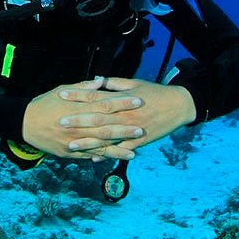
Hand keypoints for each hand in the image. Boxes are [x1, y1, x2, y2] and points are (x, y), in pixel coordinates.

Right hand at [22, 77, 144, 159]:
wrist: (24, 123)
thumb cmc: (45, 104)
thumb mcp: (63, 90)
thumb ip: (84, 88)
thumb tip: (102, 82)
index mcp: (78, 109)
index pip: (106, 104)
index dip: (123, 103)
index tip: (138, 101)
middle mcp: (78, 127)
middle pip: (106, 128)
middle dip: (125, 129)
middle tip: (142, 129)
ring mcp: (74, 142)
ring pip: (100, 147)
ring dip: (118, 149)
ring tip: (134, 151)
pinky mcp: (69, 153)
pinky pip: (88, 156)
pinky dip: (102, 158)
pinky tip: (113, 159)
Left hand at [59, 78, 195, 154]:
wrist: (178, 106)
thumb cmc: (154, 92)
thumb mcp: (134, 83)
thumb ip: (114, 84)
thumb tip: (96, 80)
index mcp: (122, 99)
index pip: (95, 96)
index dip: (78, 96)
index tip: (62, 94)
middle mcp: (125, 115)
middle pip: (97, 118)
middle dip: (78, 120)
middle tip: (60, 122)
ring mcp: (131, 130)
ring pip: (106, 138)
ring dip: (88, 142)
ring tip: (71, 145)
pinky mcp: (139, 142)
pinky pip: (120, 150)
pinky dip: (107, 154)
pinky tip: (93, 158)